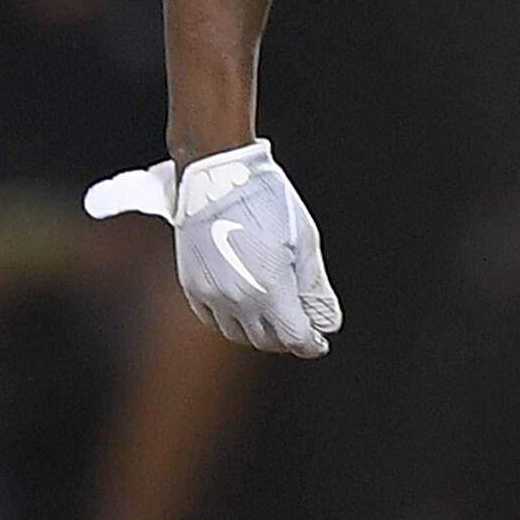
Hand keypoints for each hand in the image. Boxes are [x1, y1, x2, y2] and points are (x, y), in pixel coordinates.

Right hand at [83, 139, 342, 355]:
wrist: (218, 175)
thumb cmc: (268, 202)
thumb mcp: (305, 241)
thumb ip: (316, 288)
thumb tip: (327, 322)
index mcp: (271, 289)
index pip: (294, 338)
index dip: (310, 345)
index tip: (318, 342)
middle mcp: (238, 299)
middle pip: (266, 340)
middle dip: (286, 338)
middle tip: (299, 326)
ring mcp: (210, 294)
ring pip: (237, 335)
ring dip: (258, 333)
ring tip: (273, 318)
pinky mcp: (191, 285)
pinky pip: (212, 319)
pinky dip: (230, 321)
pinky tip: (244, 309)